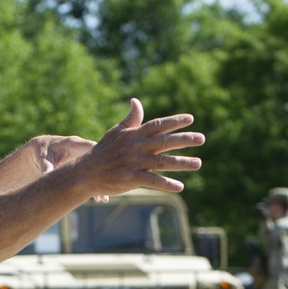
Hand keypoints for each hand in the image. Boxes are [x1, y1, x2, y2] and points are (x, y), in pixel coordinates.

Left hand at [35, 136, 109, 201]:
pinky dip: (94, 186)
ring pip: (96, 170)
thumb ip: (46, 166)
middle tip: (104, 192)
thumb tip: (47, 176)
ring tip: (103, 199)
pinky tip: (98, 198)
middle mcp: (81, 149)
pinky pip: (91, 175)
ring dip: (100, 183)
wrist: (40, 150)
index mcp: (73, 144)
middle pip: (98, 160)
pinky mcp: (82, 166)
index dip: (100, 157)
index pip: (91, 147)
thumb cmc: (41, 152)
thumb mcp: (42, 158)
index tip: (105, 170)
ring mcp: (83, 158)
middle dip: (103, 175)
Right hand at [82, 99, 202, 195]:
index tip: (190, 119)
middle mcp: (136, 147)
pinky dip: (166, 183)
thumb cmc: (103, 151)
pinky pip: (152, 180)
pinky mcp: (131, 178)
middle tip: (201, 139)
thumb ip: (130, 118)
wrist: (86, 172)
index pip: (158, 125)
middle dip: (184, 140)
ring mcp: (134, 162)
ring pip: (162, 161)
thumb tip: (136, 101)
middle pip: (164, 141)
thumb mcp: (116, 132)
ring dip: (181, 163)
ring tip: (198, 163)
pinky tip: (179, 186)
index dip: (174, 121)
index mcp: (134, 134)